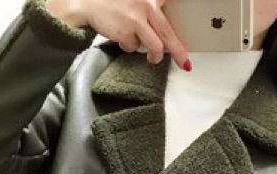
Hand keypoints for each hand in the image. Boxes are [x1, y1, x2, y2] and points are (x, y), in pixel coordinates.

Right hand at [44, 0, 189, 68]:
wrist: (88, 1)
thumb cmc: (113, 3)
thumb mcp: (136, 3)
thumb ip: (150, 14)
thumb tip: (165, 38)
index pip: (173, 12)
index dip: (181, 34)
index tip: (188, 50)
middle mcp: (148, 4)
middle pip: (169, 34)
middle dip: (179, 53)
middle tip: (184, 64)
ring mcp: (138, 18)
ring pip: (156, 47)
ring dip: (154, 56)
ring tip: (152, 57)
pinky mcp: (127, 30)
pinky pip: (134, 47)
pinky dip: (129, 47)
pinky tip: (122, 37)